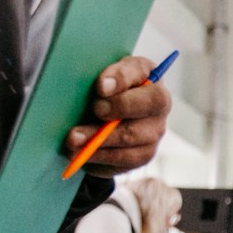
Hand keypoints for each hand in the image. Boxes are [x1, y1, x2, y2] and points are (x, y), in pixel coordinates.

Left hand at [63, 54, 171, 174]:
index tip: (101, 87)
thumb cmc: (104, 91)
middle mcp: (159, 104)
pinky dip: (100, 156)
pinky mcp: (143, 155)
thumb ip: (105, 76)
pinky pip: (124, 159)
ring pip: (132, 136)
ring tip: (73, 139)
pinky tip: (81, 153)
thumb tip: (104, 87)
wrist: (102, 118)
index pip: (141, 73)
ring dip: (100, 138)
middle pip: (148, 105)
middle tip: (94, 110)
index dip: (122, 79)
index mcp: (148, 76)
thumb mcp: (102, 76)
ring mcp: (154, 132)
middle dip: (118, 108)